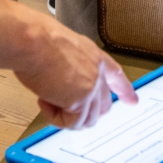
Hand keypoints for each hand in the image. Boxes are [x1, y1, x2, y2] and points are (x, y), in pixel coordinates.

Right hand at [13, 13, 137, 128]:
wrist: (31, 40)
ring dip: (65, 116)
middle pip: (102, 106)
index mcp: (94, 56)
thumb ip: (71, 68)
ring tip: (47, 99)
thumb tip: (61, 84)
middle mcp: (97, 71)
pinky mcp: (80, 100)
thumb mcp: (62, 50)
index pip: (116, 75)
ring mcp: (91, 86)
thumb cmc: (37, 40)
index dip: (124, 90)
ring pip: (87, 119)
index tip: (132, 101)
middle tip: (62, 108)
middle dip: (82, 113)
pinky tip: (44, 101)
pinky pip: (71, 123)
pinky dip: (56, 118)